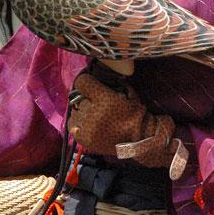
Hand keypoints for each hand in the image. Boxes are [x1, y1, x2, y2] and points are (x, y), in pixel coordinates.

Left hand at [69, 73, 185, 176]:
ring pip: (76, 112)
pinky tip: (88, 124)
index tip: (91, 84)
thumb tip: (94, 74)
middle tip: (99, 103)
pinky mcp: (86, 140)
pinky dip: (78, 124)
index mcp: (106, 99)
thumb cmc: (134, 113)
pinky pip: (72, 126)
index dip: (87, 81)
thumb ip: (111, 82)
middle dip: (89, 99)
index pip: (82, 82)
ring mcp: (89, 129)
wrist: (140, 139)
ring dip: (84, 112)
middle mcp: (94, 114)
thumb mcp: (127, 91)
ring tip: (95, 116)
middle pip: (80, 98)